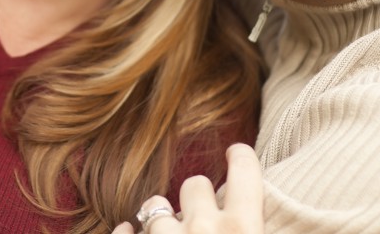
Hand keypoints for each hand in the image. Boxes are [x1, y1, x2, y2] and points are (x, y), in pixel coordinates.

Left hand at [114, 144, 262, 233]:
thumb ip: (254, 227)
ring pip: (155, 206)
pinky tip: (130, 233)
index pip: (245, 171)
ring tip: (165, 232)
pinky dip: (127, 233)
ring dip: (160, 216)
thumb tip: (256, 216)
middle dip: (197, 198)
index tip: (235, 153)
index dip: (241, 158)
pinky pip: (124, 231)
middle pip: (195, 184)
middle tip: (202, 217)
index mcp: (244, 230)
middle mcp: (203, 230)